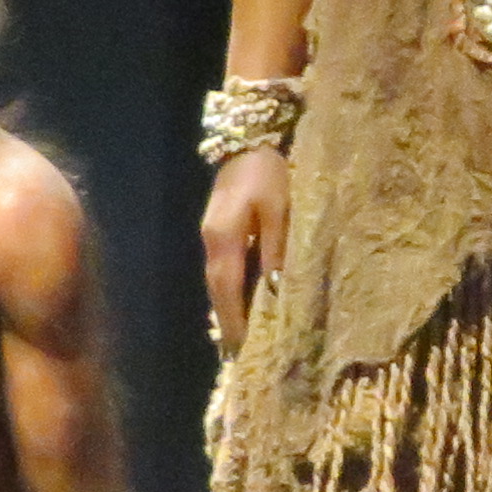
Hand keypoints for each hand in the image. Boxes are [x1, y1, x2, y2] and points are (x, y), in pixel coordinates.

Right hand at [202, 145, 291, 350]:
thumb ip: (276, 248)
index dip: (234, 320)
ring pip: (218, 281)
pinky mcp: (219, 229)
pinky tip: (244, 302)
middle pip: (217, 290)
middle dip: (229, 321)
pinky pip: (224, 268)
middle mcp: (211, 241)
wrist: (250, 137)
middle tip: (241, 353)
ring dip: (229, 308)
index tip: (242, 349)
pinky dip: (232, 290)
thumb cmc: (270, 171)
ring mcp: (212, 234)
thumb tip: (275, 289)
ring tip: (243, 336)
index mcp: (224, 237)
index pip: (226, 289)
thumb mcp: (280, 208)